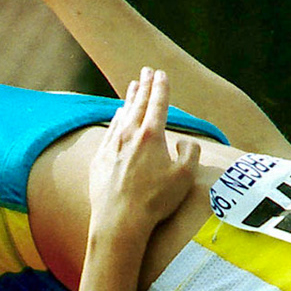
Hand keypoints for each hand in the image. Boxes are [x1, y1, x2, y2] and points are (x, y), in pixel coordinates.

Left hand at [88, 68, 198, 240]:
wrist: (119, 220)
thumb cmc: (155, 201)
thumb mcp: (184, 177)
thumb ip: (190, 153)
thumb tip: (185, 142)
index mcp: (152, 136)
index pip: (158, 104)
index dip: (161, 87)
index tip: (161, 74)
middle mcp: (130, 135)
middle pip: (138, 103)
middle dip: (144, 85)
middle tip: (146, 70)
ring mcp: (112, 146)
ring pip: (122, 115)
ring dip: (129, 99)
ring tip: (132, 87)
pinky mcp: (100, 159)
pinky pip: (110, 131)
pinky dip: (115, 119)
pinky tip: (117, 116)